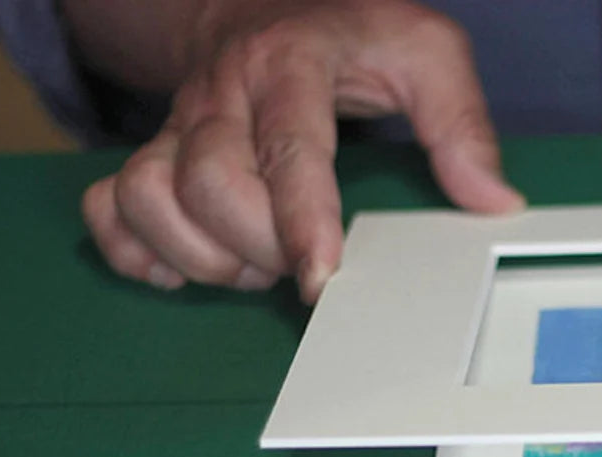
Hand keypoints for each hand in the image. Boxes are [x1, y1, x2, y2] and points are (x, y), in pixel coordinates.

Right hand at [81, 0, 522, 302]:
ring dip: (198, 256)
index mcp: (291, 63)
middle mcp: (223, 92)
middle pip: (208, 182)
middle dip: (254, 246)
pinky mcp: (151, 149)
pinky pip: (108, 203)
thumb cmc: (352, 33)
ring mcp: (178, 122)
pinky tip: (182, 268)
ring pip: (148, 197)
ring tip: (250, 266)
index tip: (320, 279)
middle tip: (295, 264)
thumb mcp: (424, 52)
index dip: (300, 221)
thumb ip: (461, 123)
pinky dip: (133, 249)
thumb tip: (493, 201)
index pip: (289, 147)